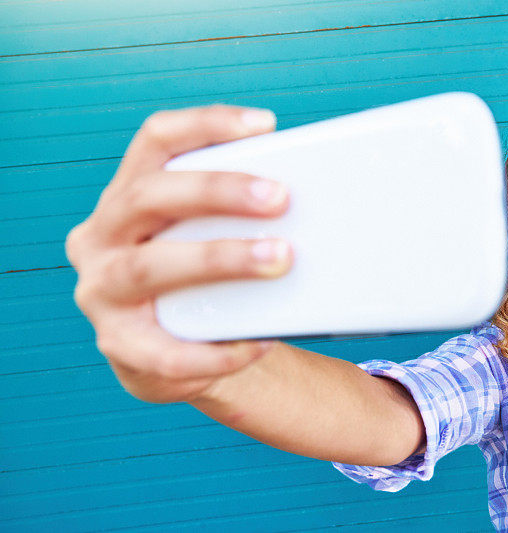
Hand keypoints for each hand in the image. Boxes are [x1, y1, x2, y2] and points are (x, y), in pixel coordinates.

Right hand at [65, 105, 292, 403]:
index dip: (206, 124)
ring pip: (151, 266)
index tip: (264, 125)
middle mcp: (101, 237)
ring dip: (221, 258)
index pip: (155, 140)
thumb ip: (235, 213)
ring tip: (280, 258)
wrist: (172, 355)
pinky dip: (220, 347)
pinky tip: (260, 341)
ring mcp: (101, 293)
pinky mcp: (118, 346)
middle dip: (217, 191)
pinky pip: (167, 351)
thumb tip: (313, 196)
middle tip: (279, 197)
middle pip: (149, 196)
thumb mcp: (206, 236)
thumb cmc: (202, 281)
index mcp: (126, 196)